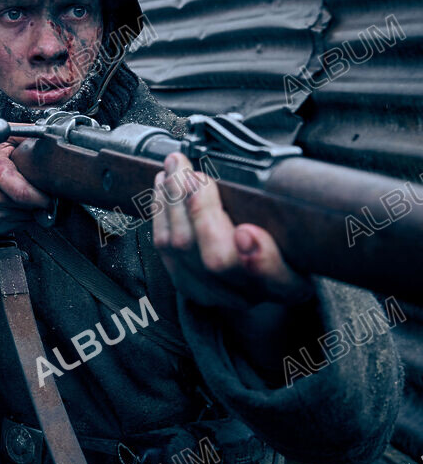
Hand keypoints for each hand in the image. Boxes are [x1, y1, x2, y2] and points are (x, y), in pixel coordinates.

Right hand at [0, 131, 51, 249]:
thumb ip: (23, 134)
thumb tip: (49, 136)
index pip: (27, 194)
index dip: (44, 195)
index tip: (52, 189)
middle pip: (32, 206)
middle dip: (43, 199)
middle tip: (45, 191)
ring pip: (30, 216)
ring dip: (33, 207)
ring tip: (23, 192)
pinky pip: (23, 223)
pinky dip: (24, 214)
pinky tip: (13, 202)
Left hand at [152, 152, 312, 309]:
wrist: (258, 276)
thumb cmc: (284, 245)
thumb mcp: (300, 234)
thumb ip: (289, 217)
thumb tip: (265, 187)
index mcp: (288, 284)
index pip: (276, 278)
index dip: (260, 259)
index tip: (247, 232)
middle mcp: (249, 295)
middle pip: (217, 259)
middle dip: (201, 209)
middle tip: (193, 173)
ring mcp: (212, 293)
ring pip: (182, 248)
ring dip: (174, 201)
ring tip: (175, 169)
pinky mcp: (185, 283)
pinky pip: (163, 247)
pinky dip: (162, 210)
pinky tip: (164, 187)